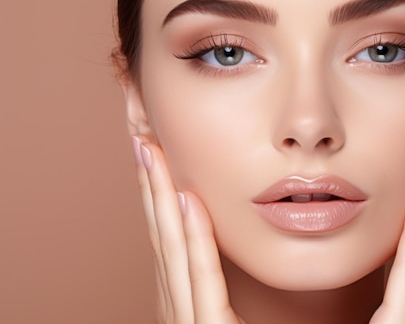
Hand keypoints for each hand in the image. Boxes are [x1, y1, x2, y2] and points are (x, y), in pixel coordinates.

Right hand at [131, 136, 243, 323]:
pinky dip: (195, 235)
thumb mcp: (220, 318)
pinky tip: (187, 201)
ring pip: (173, 245)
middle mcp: (175, 305)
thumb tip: (212, 248)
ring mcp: (187, 318)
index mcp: (178, 301)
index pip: (165, 239)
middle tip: (142, 140)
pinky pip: (203, 274)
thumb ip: (212, 290)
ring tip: (153, 153)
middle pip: (161, 233)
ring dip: (161, 195)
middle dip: (150, 184)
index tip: (153, 157)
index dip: (156, 196)